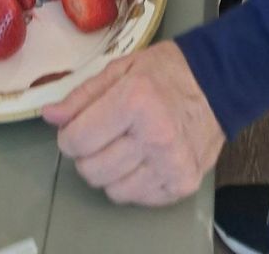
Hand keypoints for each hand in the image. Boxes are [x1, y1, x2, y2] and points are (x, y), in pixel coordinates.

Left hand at [42, 42, 224, 206]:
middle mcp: (155, 136)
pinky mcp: (183, 184)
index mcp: (135, 101)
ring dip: (108, 171)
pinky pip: (138, 198)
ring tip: (121, 147)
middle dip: (85, 155)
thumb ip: (82, 95)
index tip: (76, 128)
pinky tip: (141, 159)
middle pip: (92, 170)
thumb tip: (50, 116)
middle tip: (99, 137)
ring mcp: (171, 164)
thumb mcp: (120, 69)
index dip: (68, 136)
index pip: (78, 140)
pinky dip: (131, 182)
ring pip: (113, 190)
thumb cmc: (165, 72)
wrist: (218, 84)